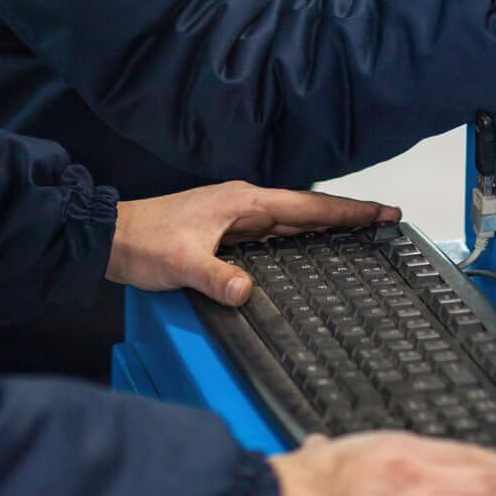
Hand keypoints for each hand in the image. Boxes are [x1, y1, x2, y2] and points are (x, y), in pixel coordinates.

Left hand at [106, 182, 398, 305]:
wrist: (109, 238)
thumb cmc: (143, 243)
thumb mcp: (181, 262)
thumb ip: (216, 277)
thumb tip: (247, 292)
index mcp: (243, 202)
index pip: (308, 206)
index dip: (348, 211)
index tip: (384, 212)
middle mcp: (244, 205)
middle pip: (308, 211)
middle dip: (347, 217)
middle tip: (385, 224)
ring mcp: (236, 218)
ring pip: (292, 222)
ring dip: (325, 226)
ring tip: (360, 235)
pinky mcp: (225, 233)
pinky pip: (274, 234)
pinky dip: (300, 239)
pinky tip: (309, 252)